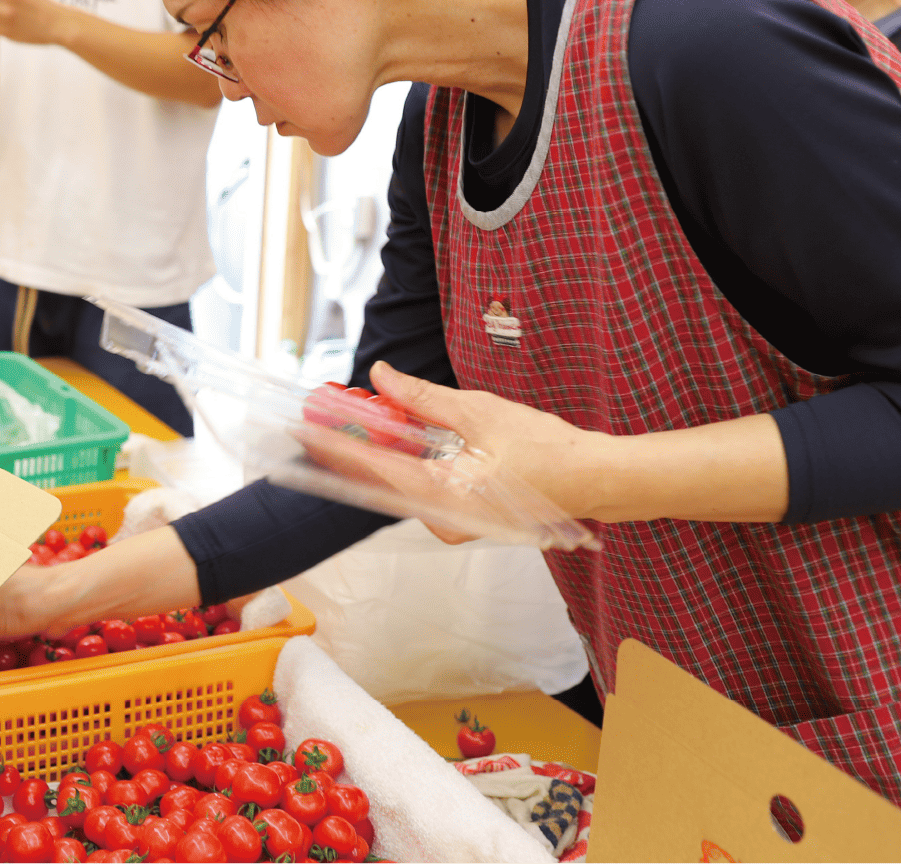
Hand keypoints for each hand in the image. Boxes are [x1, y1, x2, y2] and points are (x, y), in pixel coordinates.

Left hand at [296, 363, 613, 543]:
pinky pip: (421, 492)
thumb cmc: (546, 448)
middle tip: (319, 425)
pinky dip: (403, 467)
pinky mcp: (462, 519)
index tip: (307, 433)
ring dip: (377, 457)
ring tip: (350, 426)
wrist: (592, 479)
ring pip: (401, 488)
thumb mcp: (479, 412)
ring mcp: (453, 524)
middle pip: (382, 484)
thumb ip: (422, 397)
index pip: (377, 470)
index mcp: (446, 496)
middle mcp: (443, 520)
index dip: (338, 449)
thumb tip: (381, 376)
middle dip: (351, 451)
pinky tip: (392, 443)